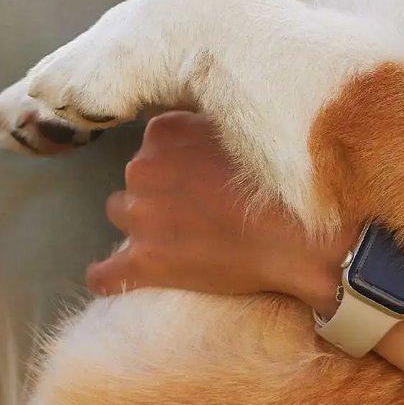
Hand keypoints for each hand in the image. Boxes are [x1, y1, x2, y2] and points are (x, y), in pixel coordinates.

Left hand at [85, 111, 357, 313]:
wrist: (299, 237)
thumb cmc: (278, 183)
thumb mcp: (242, 131)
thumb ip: (207, 127)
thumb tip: (198, 130)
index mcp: (164, 132)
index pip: (153, 146)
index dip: (176, 164)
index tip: (199, 178)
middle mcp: (142, 168)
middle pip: (136, 179)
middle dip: (158, 192)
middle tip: (197, 209)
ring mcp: (140, 216)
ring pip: (120, 214)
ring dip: (140, 224)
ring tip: (174, 237)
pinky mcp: (143, 262)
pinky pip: (104, 273)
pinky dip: (107, 276)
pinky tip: (112, 277)